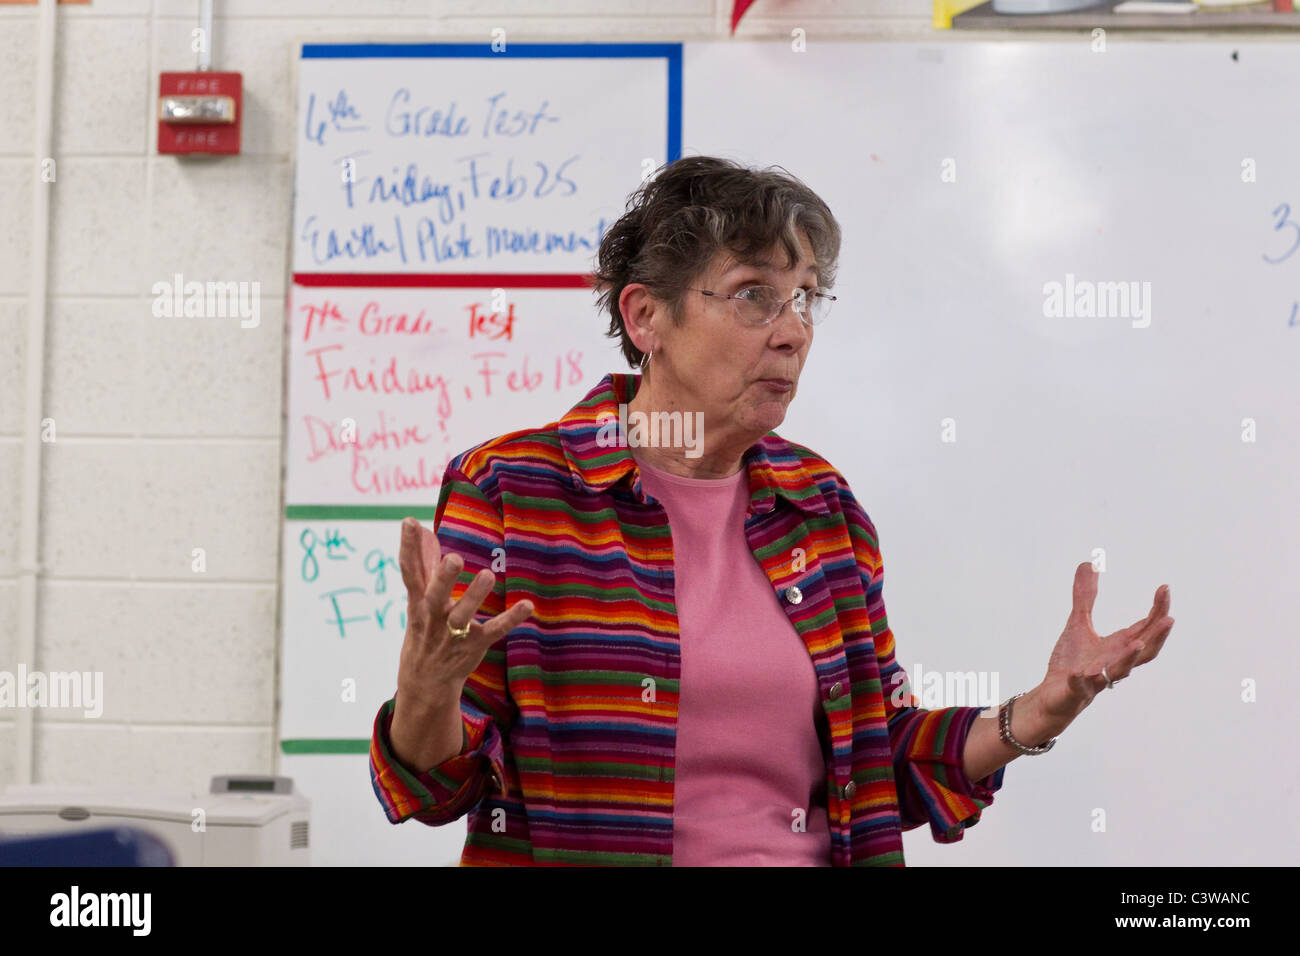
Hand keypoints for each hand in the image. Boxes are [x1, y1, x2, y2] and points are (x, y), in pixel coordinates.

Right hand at [394, 516, 532, 712]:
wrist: (424, 681)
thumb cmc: (424, 629)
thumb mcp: (417, 600)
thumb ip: (423, 565)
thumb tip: (423, 530)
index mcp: (418, 601)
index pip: (410, 572)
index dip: (408, 547)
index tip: (409, 522)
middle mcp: (433, 616)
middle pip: (435, 595)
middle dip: (443, 578)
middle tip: (454, 558)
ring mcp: (454, 633)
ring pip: (463, 615)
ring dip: (474, 596)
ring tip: (488, 574)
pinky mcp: (475, 644)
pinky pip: (494, 630)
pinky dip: (510, 619)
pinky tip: (527, 605)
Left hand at [1035, 562, 1173, 733]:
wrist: (1054, 695)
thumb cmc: (1073, 662)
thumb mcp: (1078, 623)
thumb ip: (1085, 596)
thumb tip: (1089, 563)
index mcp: (1118, 646)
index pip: (1146, 627)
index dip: (1158, 610)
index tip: (1165, 588)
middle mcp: (1115, 662)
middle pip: (1144, 649)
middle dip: (1157, 634)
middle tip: (1170, 617)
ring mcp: (1098, 678)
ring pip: (1119, 671)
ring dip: (1129, 658)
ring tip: (1137, 643)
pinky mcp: (1077, 690)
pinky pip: (1081, 686)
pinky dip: (1083, 680)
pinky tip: (1082, 673)